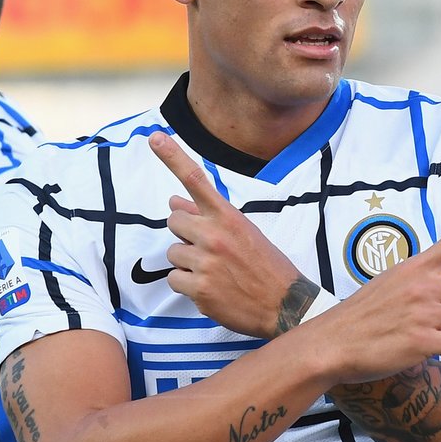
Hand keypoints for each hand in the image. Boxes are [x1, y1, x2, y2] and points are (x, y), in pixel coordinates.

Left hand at [150, 131, 306, 337]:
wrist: (286, 304)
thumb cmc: (265, 265)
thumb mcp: (244, 232)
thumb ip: (208, 216)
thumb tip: (174, 200)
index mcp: (229, 217)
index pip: (196, 180)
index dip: (172, 157)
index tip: (155, 138)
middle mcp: (215, 236)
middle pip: (174, 222)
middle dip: (186, 234)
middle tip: (209, 249)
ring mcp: (206, 263)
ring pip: (173, 253)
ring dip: (187, 263)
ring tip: (215, 272)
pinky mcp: (199, 289)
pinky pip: (174, 280)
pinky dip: (187, 286)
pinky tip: (211, 289)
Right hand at [323, 216, 440, 383]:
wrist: (331, 343)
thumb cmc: (360, 316)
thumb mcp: (388, 283)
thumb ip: (418, 280)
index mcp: (413, 268)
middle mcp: (422, 286)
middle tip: (436, 317)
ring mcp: (423, 314)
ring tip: (428, 334)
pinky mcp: (422, 342)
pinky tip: (425, 349)